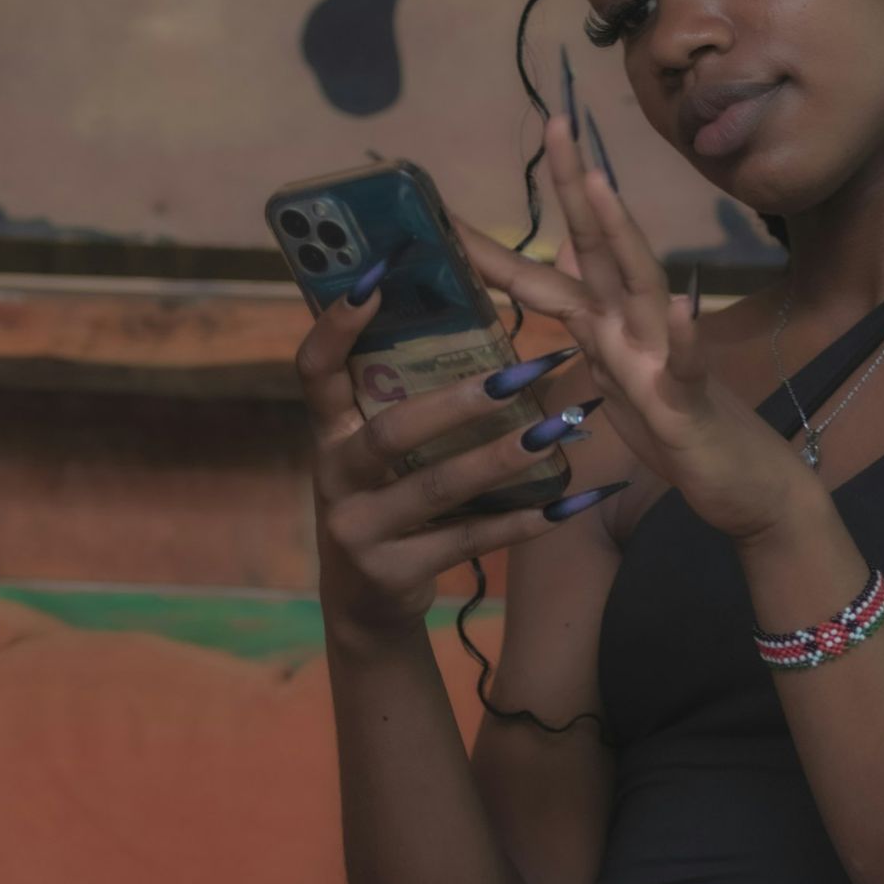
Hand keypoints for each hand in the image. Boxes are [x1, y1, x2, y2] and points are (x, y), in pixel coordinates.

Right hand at [294, 284, 614, 637]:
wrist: (364, 604)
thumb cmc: (388, 501)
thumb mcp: (379, 455)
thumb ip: (409, 401)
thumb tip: (487, 327)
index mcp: (330, 432)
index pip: (315, 370)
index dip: (336, 326)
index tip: (373, 279)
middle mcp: (335, 476)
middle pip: (392, 432)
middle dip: (457, 403)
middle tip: (518, 375)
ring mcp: (358, 529)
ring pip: (437, 488)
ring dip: (500, 460)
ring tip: (555, 433)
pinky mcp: (392, 572)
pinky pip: (468, 541)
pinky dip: (522, 523)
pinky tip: (568, 504)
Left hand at [450, 111, 816, 543]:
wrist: (743, 483)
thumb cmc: (677, 430)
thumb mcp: (615, 376)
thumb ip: (590, 325)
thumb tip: (561, 277)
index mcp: (607, 326)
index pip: (545, 273)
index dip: (495, 245)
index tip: (444, 208)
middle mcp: (634, 328)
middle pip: (597, 249)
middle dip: (572, 189)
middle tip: (553, 126)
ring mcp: (663, 358)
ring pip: (642, 287)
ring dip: (622, 237)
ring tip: (600, 187)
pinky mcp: (689, 402)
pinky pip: (686, 366)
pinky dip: (684, 339)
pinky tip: (682, 311)